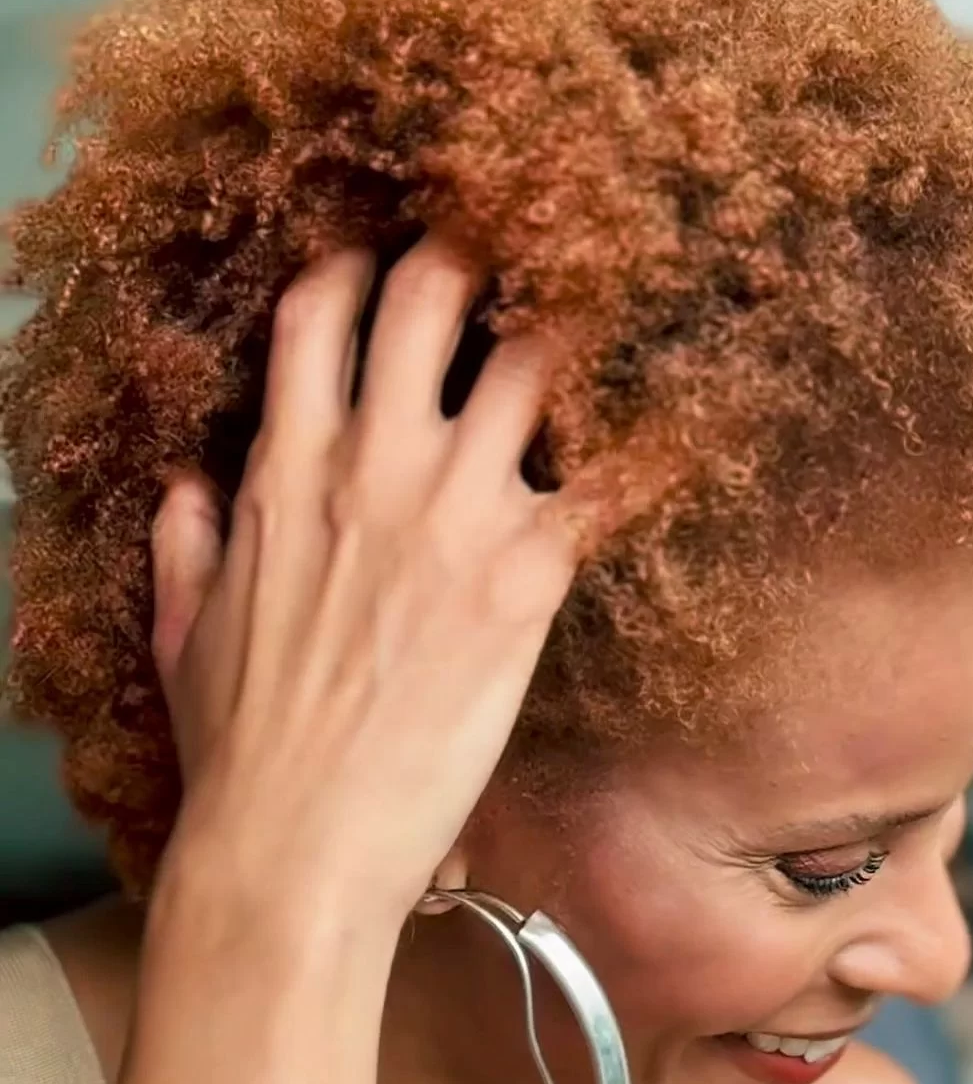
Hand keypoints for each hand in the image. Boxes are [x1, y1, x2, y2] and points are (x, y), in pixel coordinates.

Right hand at [149, 233, 599, 924]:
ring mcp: (454, 511)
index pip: (319, 313)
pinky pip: (604, 478)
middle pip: (431, 295)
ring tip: (600, 313)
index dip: (358, 263)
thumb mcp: (180, 627)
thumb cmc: (240, 744)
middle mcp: (373, 464)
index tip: (388, 252)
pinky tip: (680, 420)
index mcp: (285, 467)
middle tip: (514, 238)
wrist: (299, 844)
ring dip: (566, 326)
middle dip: (473, 245)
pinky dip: (641, 445)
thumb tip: (191, 480)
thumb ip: (183, 538)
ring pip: (531, 360)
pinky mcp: (525, 575)